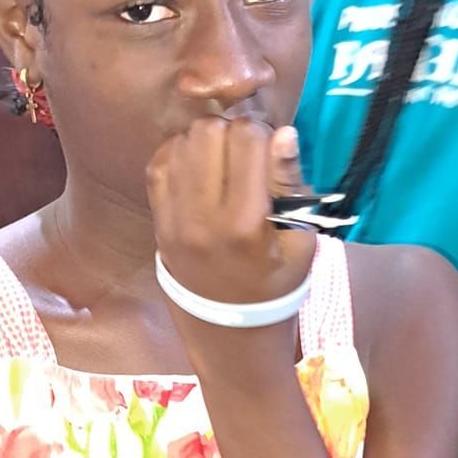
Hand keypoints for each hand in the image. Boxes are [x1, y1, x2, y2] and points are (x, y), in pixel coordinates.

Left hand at [147, 118, 314, 319]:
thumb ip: (291, 184)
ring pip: (182, 140)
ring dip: (206, 140)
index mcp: (244, 223)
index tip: (271, 151)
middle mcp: (202, 217)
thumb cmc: (276, 282)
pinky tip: (200, 168)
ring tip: (224, 161)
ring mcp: (172, 218)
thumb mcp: (301, 241)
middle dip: (232, 130)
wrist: (230, 328)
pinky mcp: (156, 219)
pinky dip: (181, 153)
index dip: (264, 133)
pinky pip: (160, 161)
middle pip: (208, 130)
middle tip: (246, 152)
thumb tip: (284, 133)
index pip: (248, 138)